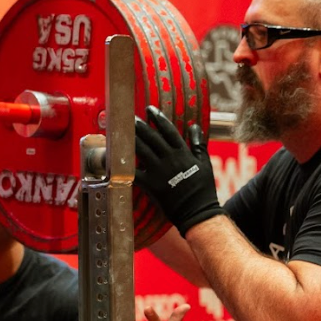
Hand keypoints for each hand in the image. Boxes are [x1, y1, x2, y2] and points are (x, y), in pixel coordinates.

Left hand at [134, 106, 222, 235]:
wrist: (198, 211)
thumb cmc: (203, 187)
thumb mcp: (205, 163)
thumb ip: (198, 143)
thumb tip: (194, 125)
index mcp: (183, 153)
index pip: (169, 131)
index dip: (159, 119)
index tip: (150, 109)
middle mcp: (171, 159)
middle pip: (153, 138)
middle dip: (141, 126)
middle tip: (130, 117)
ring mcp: (160, 172)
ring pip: (142, 151)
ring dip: (131, 139)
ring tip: (122, 130)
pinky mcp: (151, 185)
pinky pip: (135, 172)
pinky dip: (124, 165)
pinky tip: (115, 156)